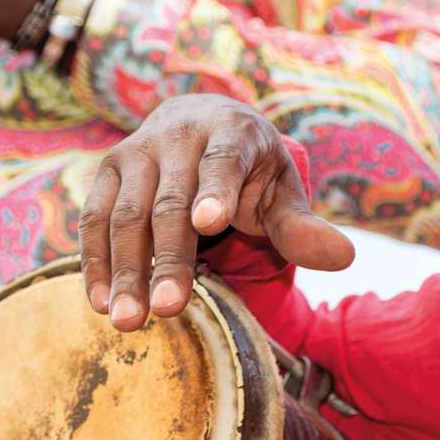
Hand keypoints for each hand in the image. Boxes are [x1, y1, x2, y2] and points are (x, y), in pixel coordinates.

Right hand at [79, 95, 354, 331]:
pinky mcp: (107, 170)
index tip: (208, 223)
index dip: (216, 191)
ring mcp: (137, 150)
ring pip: (126, 214)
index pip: (223, 162)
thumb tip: (344, 257)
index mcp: (232, 132)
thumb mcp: (281, 188)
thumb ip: (302, 226)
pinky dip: (96, 261)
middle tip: (167, 309)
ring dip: (126, 270)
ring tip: (129, 321)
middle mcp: (179, 135)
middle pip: (169, 202)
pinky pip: (94, 218)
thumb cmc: (250, 166)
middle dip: (168, 258)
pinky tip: (101, 302)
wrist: (199, 118)